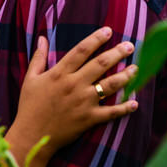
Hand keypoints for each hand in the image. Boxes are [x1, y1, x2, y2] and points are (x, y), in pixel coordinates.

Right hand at [13, 28, 138, 155]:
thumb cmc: (30, 106)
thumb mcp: (31, 79)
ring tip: (136, 68)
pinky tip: (135, 102)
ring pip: (110, 85)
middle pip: (101, 64)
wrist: (32, 136)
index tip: (108, 30)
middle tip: (130, 46)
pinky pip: (111, 112)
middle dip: (118, 53)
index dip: (96, 39)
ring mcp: (83, 102)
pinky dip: (125, 108)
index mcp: (60, 73)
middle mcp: (74, 85)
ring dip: (125, 76)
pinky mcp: (89, 118)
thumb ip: (38, 57)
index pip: (82, 50)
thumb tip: (42, 37)